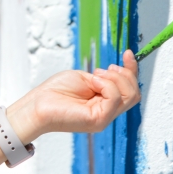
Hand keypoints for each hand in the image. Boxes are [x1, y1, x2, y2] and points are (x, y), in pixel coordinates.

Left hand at [8, 50, 139, 138]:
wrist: (38, 104)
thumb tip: (119, 72)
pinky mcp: (99, 120)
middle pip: (134, 93)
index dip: (132, 71)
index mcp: (104, 103)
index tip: (127, 53)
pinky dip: (106, 84)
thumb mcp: (86, 78)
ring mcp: (104, 117)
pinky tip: (93, 81)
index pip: (130, 90)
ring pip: (129, 95)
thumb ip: (104, 79)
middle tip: (104, 69)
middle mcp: (107, 112)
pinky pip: (115, 98)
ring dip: (114, 78)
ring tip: (95, 75)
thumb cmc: (55, 92)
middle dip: (125, 74)